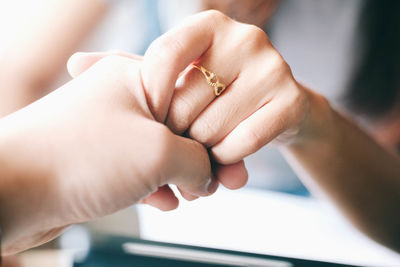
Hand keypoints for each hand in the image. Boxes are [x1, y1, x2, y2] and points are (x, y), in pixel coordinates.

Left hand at [0, 55, 216, 253]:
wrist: (12, 192)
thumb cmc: (79, 158)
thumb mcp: (158, 152)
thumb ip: (197, 160)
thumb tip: (209, 175)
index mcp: (139, 77)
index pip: (195, 95)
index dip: (216, 130)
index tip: (231, 159)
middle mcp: (125, 98)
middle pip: (182, 125)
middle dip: (204, 158)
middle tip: (221, 182)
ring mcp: (113, 128)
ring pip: (163, 150)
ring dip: (183, 175)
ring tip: (192, 195)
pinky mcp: (103, 158)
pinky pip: (142, 169)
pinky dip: (157, 185)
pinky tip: (165, 202)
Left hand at [69, 10, 310, 191]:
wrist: (273, 118)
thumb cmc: (212, 98)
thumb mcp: (171, 80)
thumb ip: (130, 72)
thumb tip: (75, 64)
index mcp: (209, 25)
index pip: (165, 54)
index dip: (151, 96)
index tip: (149, 122)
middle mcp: (245, 38)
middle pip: (188, 100)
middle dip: (177, 133)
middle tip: (178, 144)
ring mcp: (274, 68)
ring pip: (214, 127)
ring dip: (200, 151)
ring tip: (201, 152)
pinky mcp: (293, 102)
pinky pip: (242, 143)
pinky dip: (227, 160)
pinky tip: (226, 158)